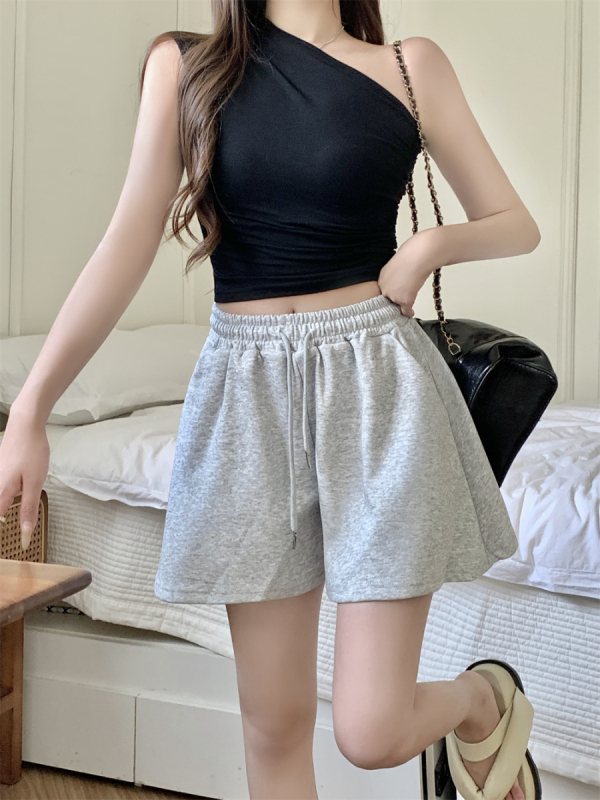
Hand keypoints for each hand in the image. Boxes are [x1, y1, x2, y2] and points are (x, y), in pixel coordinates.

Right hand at [0, 409, 49, 549]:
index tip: (7, 552)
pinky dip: (5, 499)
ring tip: (13, 518)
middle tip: (11, 540)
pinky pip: (1, 489)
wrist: (25, 423)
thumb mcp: (35, 483)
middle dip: (3, 520)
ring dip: (4, 510)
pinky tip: (13, 499)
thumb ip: (28, 510)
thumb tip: (24, 534)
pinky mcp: (0, 470)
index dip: (2, 535)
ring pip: (0, 499)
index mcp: (0, 492)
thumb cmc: (31, 451)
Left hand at [378, 228, 439, 317]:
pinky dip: (409, 312)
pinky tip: (411, 312)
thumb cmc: (412, 253)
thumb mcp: (397, 263)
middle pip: (387, 300)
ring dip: (401, 306)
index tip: (393, 297)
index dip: (389, 295)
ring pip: (396, 306)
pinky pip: (405, 311)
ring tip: (407, 305)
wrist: (419, 255)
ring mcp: (393, 295)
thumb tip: (400, 280)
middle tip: (401, 302)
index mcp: (381, 277)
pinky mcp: (404, 300)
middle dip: (394, 301)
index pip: (382, 291)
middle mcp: (384, 287)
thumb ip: (395, 275)